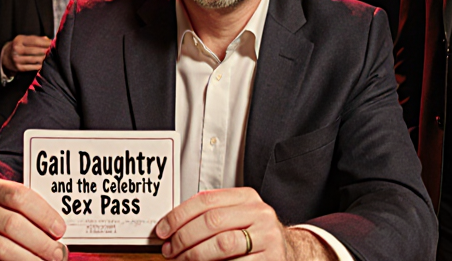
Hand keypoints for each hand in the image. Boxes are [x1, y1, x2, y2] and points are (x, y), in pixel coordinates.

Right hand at [0, 177, 66, 260]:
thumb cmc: (4, 215)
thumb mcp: (14, 206)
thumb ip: (33, 213)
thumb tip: (57, 233)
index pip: (19, 196)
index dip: (43, 214)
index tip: (60, 230)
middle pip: (12, 224)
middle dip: (39, 241)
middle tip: (56, 253)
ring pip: (1, 247)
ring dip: (28, 258)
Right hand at [2, 35, 51, 73]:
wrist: (5, 57)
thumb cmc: (19, 46)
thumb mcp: (24, 39)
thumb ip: (35, 39)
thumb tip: (47, 40)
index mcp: (19, 40)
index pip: (34, 41)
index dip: (45, 42)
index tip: (52, 42)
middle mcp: (17, 49)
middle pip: (35, 50)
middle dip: (45, 50)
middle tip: (51, 50)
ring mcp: (17, 59)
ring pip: (35, 59)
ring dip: (44, 58)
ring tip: (48, 56)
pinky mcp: (19, 68)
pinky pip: (33, 67)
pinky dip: (40, 65)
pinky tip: (43, 63)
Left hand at [156, 187, 325, 260]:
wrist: (289, 253)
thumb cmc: (254, 235)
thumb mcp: (238, 216)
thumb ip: (212, 214)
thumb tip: (172, 225)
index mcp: (248, 198)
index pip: (206, 200)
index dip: (178, 216)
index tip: (162, 230)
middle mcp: (260, 214)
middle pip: (211, 221)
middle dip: (184, 237)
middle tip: (169, 250)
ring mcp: (268, 238)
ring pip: (221, 244)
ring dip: (194, 255)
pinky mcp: (270, 260)